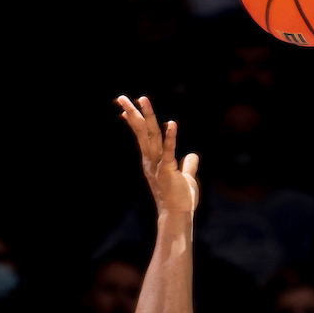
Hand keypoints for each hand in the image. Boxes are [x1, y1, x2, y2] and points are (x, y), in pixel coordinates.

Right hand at [116, 95, 198, 215]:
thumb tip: (192, 155)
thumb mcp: (186, 177)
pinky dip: (170, 137)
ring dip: (147, 117)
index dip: (134, 121)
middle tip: (121, 98)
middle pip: (141, 131)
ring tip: (142, 99)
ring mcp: (158, 164)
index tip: (125, 109)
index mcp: (153, 160)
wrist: (177, 215)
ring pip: (151, 136)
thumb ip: (188, 165)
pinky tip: (171, 123)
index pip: (141, 136)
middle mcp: (152, 160)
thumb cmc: (180, 198)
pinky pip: (169, 151)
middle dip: (132, 113)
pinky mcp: (168, 171)